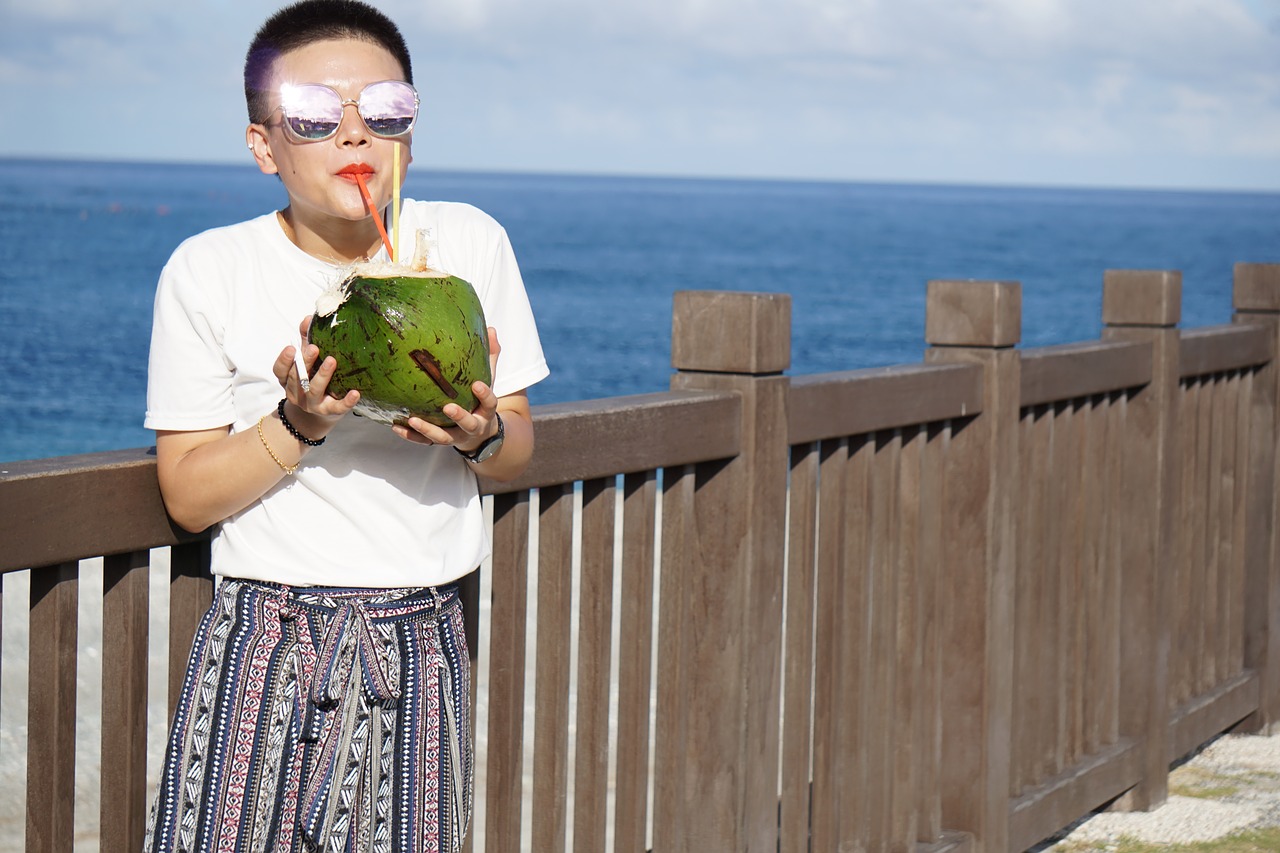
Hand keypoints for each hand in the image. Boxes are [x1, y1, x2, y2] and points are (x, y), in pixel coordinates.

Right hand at [271, 316, 360, 438]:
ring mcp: (311, 404)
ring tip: (332, 361)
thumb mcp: (307, 359)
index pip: (279, 370)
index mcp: (288, 379)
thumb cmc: (313, 377)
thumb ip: (306, 339)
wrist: (321, 410)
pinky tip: (355, 393)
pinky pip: (337, 407)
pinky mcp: (328, 411)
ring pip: (313, 391)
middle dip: (305, 362)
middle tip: (314, 348)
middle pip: (297, 378)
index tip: (292, 348)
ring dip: (322, 376)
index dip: (284, 360)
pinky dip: (346, 401)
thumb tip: (308, 318)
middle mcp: (296, 392)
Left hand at [395, 327, 501, 449]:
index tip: (477, 384)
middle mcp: (473, 425)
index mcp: (486, 410)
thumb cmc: (480, 400)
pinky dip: (411, 436)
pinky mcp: (440, 440)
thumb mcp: (488, 380)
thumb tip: (491, 329)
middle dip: (459, 416)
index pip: (490, 403)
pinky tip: (396, 427)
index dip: (484, 394)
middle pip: (468, 424)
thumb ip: (490, 357)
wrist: (480, 433)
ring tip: (413, 419)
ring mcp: (456, 435)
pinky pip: (425, 442)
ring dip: (428, 430)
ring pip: (444, 437)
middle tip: (447, 407)